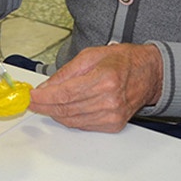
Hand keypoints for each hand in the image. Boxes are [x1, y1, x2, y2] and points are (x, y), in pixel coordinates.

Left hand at [28, 43, 162, 132]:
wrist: (149, 74)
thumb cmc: (123, 61)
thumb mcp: (91, 55)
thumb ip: (66, 72)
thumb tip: (46, 87)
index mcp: (104, 79)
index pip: (65, 94)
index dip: (44, 97)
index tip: (31, 96)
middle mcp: (109, 100)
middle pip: (66, 109)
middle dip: (45, 106)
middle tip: (33, 102)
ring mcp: (112, 115)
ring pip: (72, 120)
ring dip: (55, 113)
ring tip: (46, 104)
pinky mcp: (114, 125)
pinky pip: (83, 125)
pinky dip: (70, 118)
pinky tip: (64, 109)